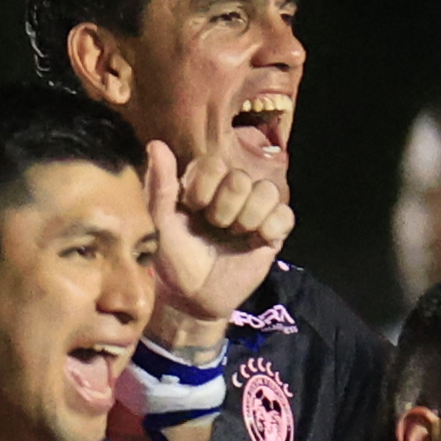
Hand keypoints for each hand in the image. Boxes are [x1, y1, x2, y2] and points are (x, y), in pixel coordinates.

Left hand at [140, 135, 289, 333]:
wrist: (193, 296)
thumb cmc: (173, 257)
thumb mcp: (160, 222)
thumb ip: (160, 184)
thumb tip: (156, 144)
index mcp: (204, 183)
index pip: (215, 164)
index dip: (204, 189)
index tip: (192, 210)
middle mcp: (231, 192)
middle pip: (241, 178)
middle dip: (224, 208)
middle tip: (215, 227)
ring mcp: (254, 210)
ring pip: (267, 192)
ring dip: (248, 218)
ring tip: (235, 235)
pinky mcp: (273, 232)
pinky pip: (285, 215)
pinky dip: (271, 227)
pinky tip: (257, 240)